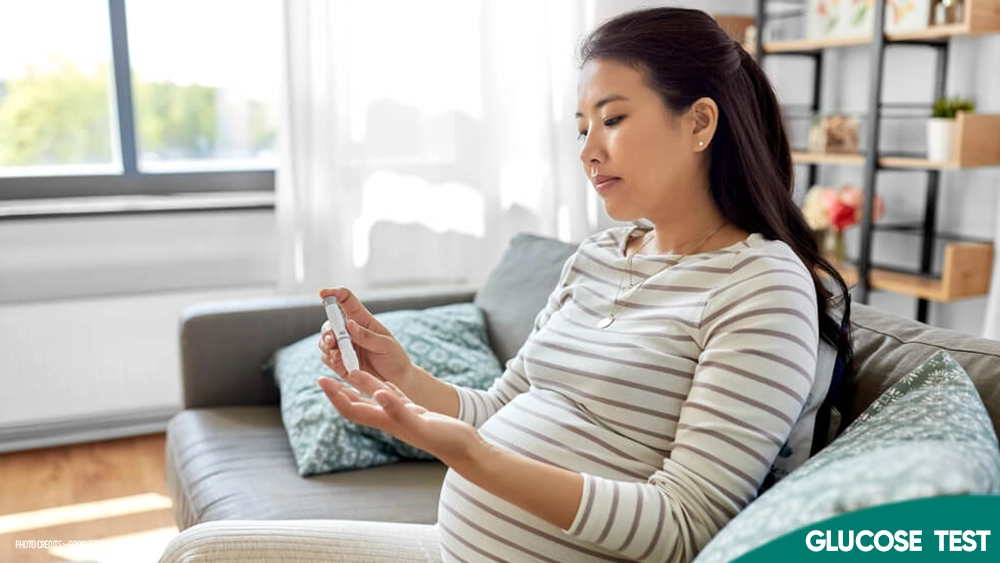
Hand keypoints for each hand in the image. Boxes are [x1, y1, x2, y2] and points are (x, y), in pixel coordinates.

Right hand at [317, 287, 417, 391]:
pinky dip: (330, 359)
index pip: (346, 300)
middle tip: (332, 341)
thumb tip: (349, 325)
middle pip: (330, 323)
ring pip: (324, 341)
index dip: (334, 293)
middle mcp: (349, 331)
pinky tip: (340, 363)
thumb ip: (367, 337)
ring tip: (338, 356)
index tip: (323, 293)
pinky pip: (326, 357)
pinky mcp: (339, 362)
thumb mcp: (386, 345)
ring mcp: (343, 347)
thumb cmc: (394, 358)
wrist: (397, 382)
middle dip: (327, 331)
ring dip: (327, 347)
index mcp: (362, 320)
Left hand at [318, 371, 480, 465]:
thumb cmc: (446, 439)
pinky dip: (385, 388)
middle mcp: (391, 419)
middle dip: (340, 392)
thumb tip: (377, 394)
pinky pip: (395, 398)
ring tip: (349, 371)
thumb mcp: (421, 422)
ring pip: (375, 398)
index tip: (321, 380)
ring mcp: (402, 416)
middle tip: (324, 376)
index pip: (352, 408)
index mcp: (387, 421)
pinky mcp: (415, 412)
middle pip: (357, 405)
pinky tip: (384, 383)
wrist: (466, 450)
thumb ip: (399, 410)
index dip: (335, 395)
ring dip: (360, 386)